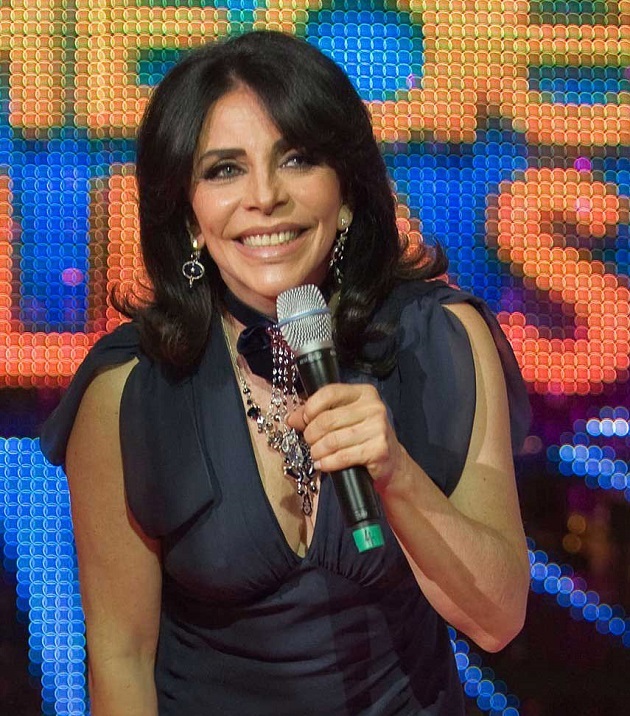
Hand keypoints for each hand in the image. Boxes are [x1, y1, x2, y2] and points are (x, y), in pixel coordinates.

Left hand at [286, 384, 407, 487]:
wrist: (391, 461)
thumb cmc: (364, 437)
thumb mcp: (344, 419)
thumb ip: (318, 414)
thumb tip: (292, 418)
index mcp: (364, 393)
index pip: (330, 393)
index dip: (310, 407)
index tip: (303, 419)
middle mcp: (374, 407)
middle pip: (328, 419)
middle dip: (311, 433)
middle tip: (309, 441)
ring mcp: (378, 428)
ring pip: (333, 440)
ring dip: (317, 450)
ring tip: (315, 454)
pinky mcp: (378, 449)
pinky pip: (343, 456)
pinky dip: (327, 463)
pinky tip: (323, 464)